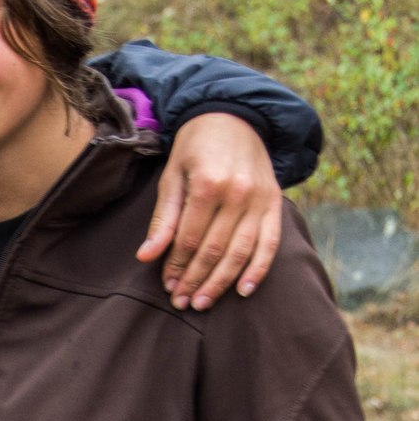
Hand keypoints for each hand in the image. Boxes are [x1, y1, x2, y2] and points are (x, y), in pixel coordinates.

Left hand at [136, 112, 281, 310]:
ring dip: (221, 283)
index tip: (168, 287)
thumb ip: (162, 219)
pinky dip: (259, 269)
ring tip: (203, 303)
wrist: (233, 118)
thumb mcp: (171, 177)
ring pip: (240, 253)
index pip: (188, 239)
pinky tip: (245, 291)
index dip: (176, 267)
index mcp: (207, 184)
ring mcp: (259, 199)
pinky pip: (270, 244)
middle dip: (195, 280)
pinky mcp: (274, 203)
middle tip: (181, 303)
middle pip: (214, 250)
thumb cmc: (195, 149)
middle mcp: (237, 193)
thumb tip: (146, 257)